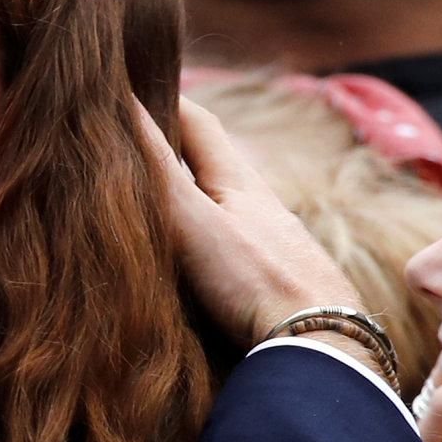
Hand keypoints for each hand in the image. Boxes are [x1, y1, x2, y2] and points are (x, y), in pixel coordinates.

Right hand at [138, 98, 357, 347]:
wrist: (322, 350)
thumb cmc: (259, 280)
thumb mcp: (195, 220)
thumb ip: (158, 169)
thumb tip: (118, 104)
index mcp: (239, 181)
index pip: (197, 122)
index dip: (160, 100)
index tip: (124, 92)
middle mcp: (257, 208)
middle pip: (208, 166)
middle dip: (170, 151)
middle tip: (125, 148)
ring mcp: (268, 248)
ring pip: (218, 211)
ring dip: (184, 204)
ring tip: (144, 211)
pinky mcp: (272, 287)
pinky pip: (226, 253)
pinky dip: (198, 248)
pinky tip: (186, 271)